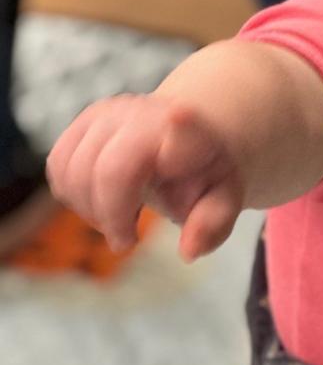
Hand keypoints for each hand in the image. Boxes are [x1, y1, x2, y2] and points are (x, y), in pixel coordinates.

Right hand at [47, 96, 245, 259]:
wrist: (186, 142)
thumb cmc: (203, 176)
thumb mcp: (222, 201)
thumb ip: (212, 226)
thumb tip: (189, 251)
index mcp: (193, 133)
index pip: (187, 125)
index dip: (182, 123)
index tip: (181, 115)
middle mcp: (148, 114)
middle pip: (109, 173)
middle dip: (112, 217)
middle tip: (128, 238)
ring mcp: (111, 114)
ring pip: (74, 173)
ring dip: (90, 209)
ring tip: (120, 214)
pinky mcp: (82, 122)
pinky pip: (58, 169)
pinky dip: (73, 195)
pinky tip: (102, 199)